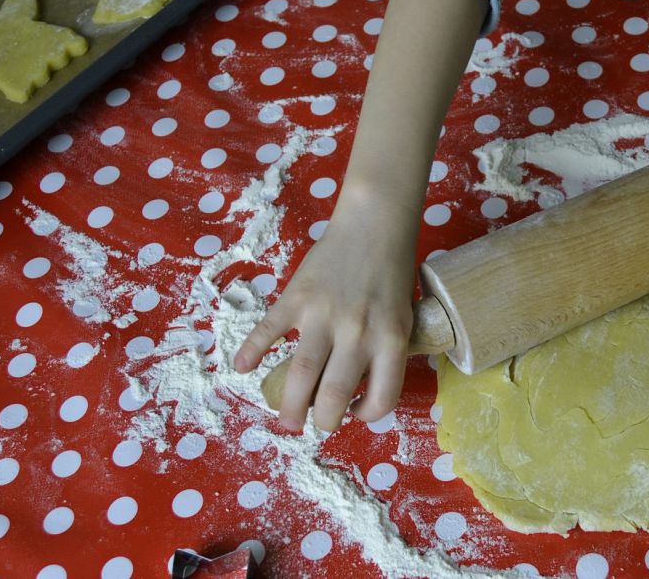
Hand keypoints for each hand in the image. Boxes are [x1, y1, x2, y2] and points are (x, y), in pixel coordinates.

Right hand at [234, 197, 415, 431]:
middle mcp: (357, 333)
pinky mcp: (297, 297)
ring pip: (301, 374)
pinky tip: (244, 367)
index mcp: (391, 339)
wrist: (374, 224)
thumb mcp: (403, 316)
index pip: (382, 398)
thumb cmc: (394, 272)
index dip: (368, 415)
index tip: (356, 412)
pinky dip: (252, 350)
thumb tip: (359, 388)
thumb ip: (385, 351)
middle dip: (322, 422)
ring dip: (290, 405)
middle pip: (333, 395)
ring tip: (287, 420)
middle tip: (315, 425)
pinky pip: (269, 330)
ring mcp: (323, 315)